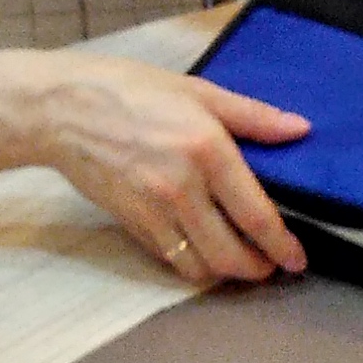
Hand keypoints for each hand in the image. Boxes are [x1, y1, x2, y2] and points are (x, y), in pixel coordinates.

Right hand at [14, 52, 310, 284]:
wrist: (62, 109)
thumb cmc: (131, 90)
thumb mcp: (197, 90)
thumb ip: (253, 115)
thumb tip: (300, 129)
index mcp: (207, 150)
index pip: (255, 215)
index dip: (281, 245)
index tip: (298, 259)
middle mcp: (183, 188)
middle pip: (229, 255)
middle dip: (257, 269)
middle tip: (270, 266)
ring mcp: (153, 211)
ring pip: (199, 266)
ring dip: (225, 272)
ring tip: (239, 261)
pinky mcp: (132, 223)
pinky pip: (171, 258)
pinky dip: (193, 262)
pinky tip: (203, 248)